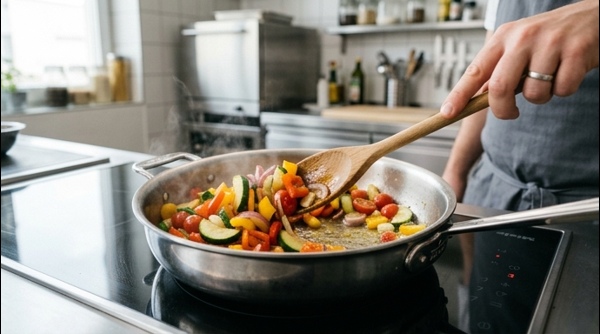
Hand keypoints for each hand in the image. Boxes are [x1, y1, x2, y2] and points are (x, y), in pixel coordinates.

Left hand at [440, 0, 598, 119]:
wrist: (593, 17)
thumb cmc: (549, 37)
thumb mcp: (518, 46)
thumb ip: (498, 69)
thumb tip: (475, 99)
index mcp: (503, 38)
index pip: (474, 71)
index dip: (459, 95)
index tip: (447, 113)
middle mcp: (522, 38)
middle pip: (499, 87)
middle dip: (503, 109)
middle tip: (511, 113)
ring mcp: (550, 43)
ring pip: (534, 93)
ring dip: (541, 98)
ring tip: (549, 80)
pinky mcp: (577, 52)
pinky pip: (562, 90)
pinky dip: (564, 89)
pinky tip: (568, 72)